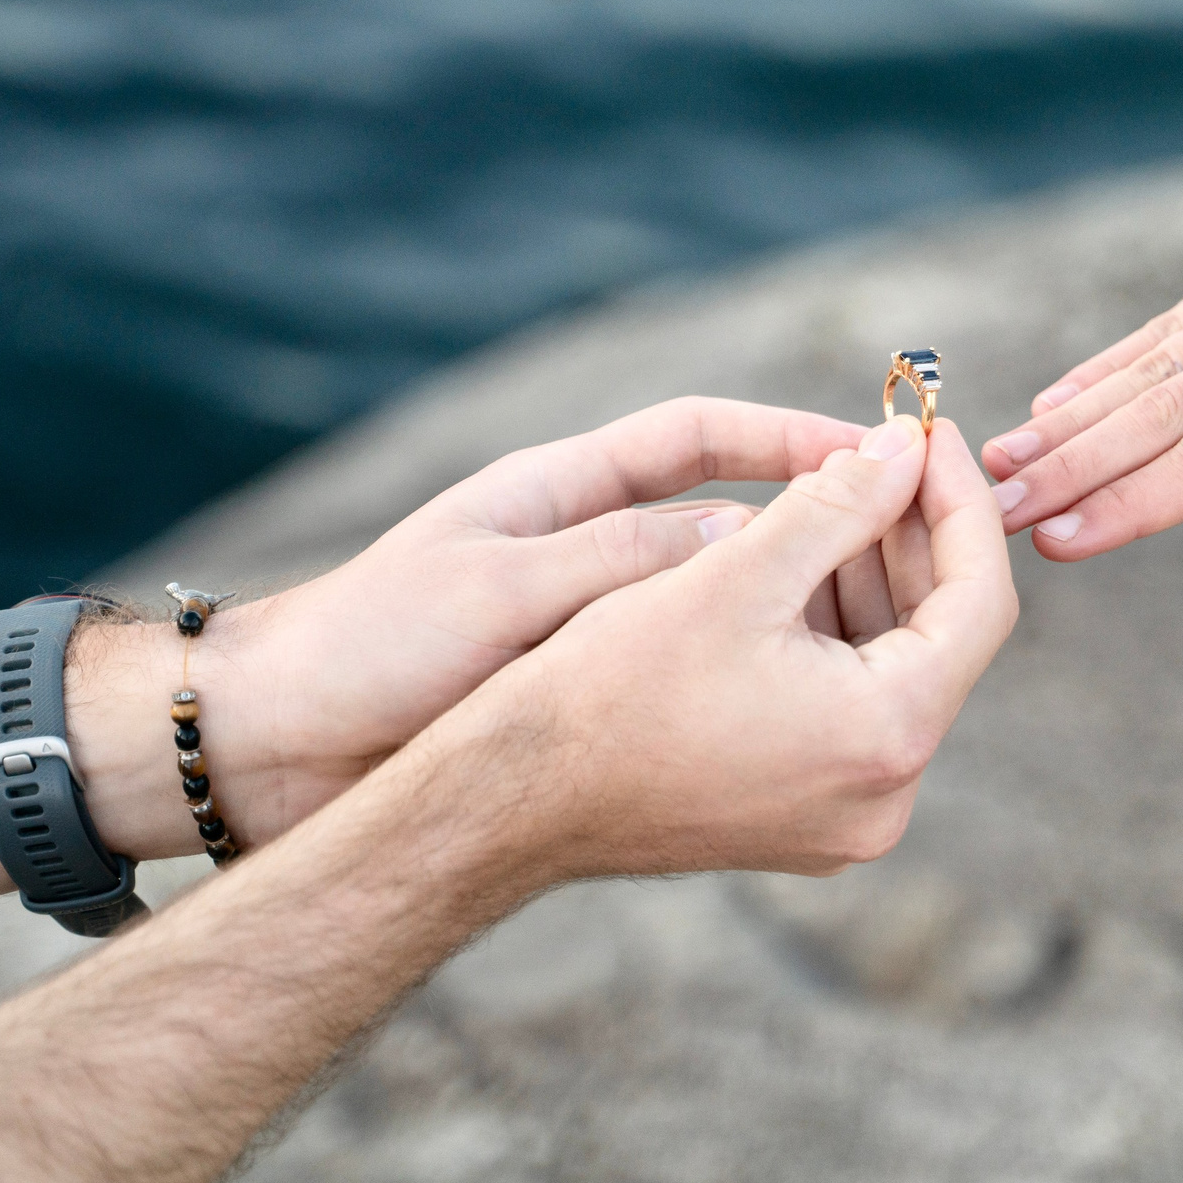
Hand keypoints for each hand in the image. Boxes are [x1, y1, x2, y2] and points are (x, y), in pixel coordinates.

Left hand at [73, 398, 869, 856]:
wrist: (274, 748)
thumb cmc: (369, 650)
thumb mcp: (501, 595)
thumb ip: (617, 562)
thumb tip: (749, 540)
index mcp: (563, 493)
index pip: (702, 437)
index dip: (791, 434)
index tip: (877, 449)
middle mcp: (587, 550)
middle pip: (729, 518)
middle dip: (815, 520)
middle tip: (907, 545)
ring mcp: (589, 625)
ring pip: (720, 604)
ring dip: (792, 609)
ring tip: (877, 633)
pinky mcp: (579, 697)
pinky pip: (689, 675)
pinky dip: (747, 676)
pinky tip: (802, 706)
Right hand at [469, 415, 1018, 878]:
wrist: (507, 802)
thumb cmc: (607, 691)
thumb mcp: (732, 574)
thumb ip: (837, 503)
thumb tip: (906, 447)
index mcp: (885, 738)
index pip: (981, 601)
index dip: (960, 506)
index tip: (927, 437)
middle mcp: (885, 797)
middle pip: (940, 635)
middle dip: (906, 535)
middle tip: (869, 453)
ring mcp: (845, 817)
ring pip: (891, 667)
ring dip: (863, 577)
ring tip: (817, 497)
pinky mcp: (802, 818)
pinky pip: (847, 706)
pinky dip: (828, 632)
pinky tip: (781, 567)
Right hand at [982, 84, 1182, 610]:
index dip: (1129, 507)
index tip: (1055, 542)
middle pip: (1156, 420)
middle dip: (1066, 474)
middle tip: (988, 516)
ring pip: (1145, 373)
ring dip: (1065, 423)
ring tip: (996, 463)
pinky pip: (1165, 330)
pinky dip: (1104, 366)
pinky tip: (1053, 399)